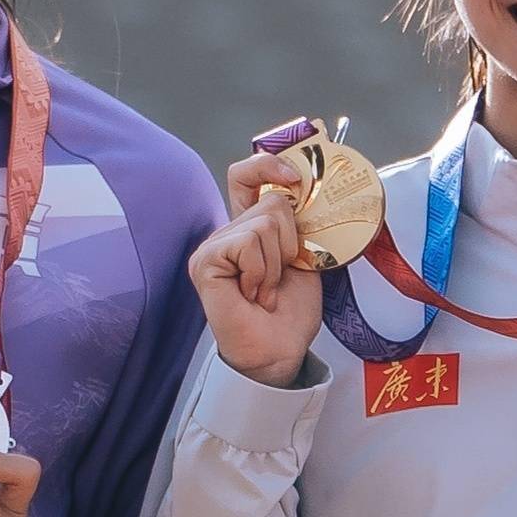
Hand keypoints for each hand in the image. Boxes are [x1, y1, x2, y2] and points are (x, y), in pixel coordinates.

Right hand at [192, 149, 325, 387]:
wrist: (279, 350)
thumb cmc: (289, 311)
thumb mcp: (305, 256)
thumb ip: (300, 222)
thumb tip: (310, 185)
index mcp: (249, 226)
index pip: (248, 175)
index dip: (269, 165)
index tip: (297, 176)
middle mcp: (227, 231)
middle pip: (272, 200)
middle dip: (292, 240)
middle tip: (283, 275)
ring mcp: (213, 245)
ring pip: (265, 222)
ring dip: (278, 261)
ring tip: (267, 289)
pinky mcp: (205, 261)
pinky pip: (248, 243)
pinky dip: (262, 270)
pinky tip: (253, 294)